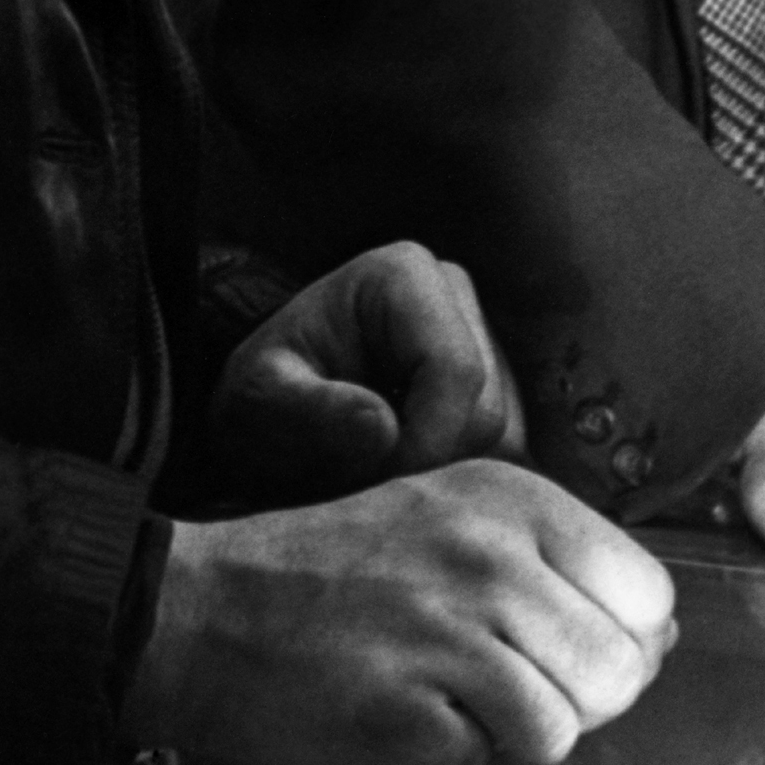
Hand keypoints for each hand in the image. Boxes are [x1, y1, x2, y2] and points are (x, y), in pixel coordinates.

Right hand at [127, 458, 677, 764]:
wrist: (207, 613)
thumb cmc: (339, 573)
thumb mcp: (453, 522)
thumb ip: (558, 564)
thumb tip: (661, 635)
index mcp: (512, 496)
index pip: (647, 591)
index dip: (621, 639)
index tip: (562, 646)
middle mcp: (492, 552)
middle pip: (621, 668)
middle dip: (580, 699)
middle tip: (504, 686)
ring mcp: (451, 630)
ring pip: (567, 722)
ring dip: (521, 732)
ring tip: (455, 699)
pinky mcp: (410, 707)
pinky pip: (495, 759)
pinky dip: (463, 756)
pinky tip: (413, 718)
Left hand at [207, 241, 527, 499]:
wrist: (274, 406)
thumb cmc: (264, 392)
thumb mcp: (259, 398)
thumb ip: (309, 410)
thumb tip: (384, 429)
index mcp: (403, 276)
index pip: (454, 370)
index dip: (426, 441)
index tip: (379, 484)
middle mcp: (456, 298)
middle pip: (485, 409)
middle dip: (431, 464)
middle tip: (367, 488)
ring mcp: (484, 342)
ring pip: (502, 439)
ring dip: (446, 476)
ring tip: (378, 480)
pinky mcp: (495, 390)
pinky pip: (505, 454)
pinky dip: (460, 480)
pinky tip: (408, 478)